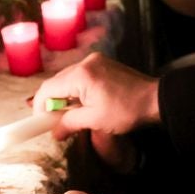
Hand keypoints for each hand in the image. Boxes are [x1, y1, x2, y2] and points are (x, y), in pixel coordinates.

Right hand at [34, 53, 160, 137]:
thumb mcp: (95, 120)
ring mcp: (95, 61)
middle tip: (52, 122)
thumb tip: (54, 132)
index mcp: (81, 75)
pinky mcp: (102, 64)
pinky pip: (80, 76)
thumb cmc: (127, 111)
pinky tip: (80, 104)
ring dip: (63, 96)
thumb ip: (69, 123)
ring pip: (67, 79)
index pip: (48, 88)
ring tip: (67, 116)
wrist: (155, 99)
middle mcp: (85, 62)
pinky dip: (75, 90)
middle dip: (51, 102)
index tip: (39, 121)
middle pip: (56, 82)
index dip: (39, 106)